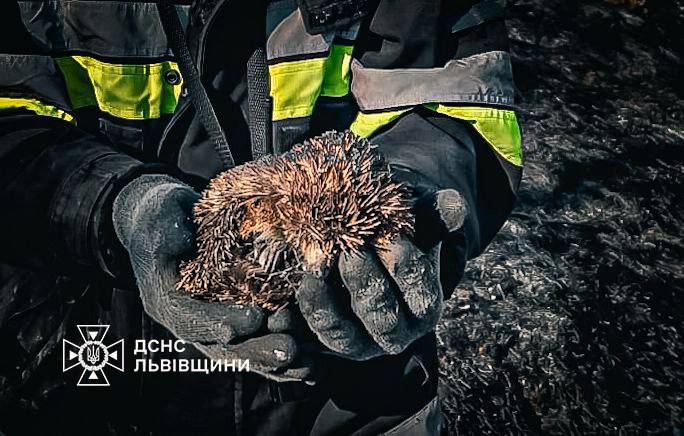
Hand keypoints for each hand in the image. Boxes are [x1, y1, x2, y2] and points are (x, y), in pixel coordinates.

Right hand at [113, 174, 310, 380]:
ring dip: (277, 357)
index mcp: (167, 300)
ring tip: (308, 361)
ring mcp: (216, 322)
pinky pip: (262, 340)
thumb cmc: (163, 215)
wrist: (173, 220)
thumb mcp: (157, 215)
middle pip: (224, 346)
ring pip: (247, 349)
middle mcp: (192, 319)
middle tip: (289, 350)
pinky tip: (314, 359)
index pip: (190, 319)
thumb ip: (164, 231)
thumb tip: (179, 238)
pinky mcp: (239, 317)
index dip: (218, 322)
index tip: (252, 318)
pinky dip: (286, 351)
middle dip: (257, 350)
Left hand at [296, 188, 466, 359]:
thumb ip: (432, 216)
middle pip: (380, 314)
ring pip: (341, 330)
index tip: (387, 233)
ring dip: (325, 297)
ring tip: (315, 264)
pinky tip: (288, 288)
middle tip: (347, 249)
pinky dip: (298, 312)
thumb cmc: (396, 237)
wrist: (364, 257)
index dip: (402, 261)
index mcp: (424, 307)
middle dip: (363, 279)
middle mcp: (395, 333)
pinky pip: (308, 332)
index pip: (417, 287)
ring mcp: (358, 343)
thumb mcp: (414, 227)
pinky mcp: (325, 341)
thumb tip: (454, 203)